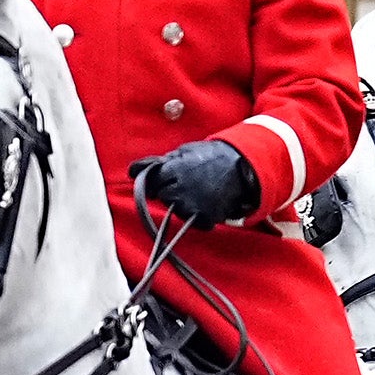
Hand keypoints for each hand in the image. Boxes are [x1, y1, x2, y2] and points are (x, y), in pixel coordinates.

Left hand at [132, 138, 266, 228]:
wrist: (242, 167)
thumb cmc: (211, 157)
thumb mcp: (183, 151)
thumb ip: (157, 162)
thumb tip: (132, 170)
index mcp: (172, 170)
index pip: (151, 183)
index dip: (158, 182)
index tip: (167, 179)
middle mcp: (178, 189)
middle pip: (163, 197)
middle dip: (170, 191)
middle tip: (188, 183)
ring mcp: (191, 205)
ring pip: (177, 210)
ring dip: (184, 204)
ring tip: (200, 192)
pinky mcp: (203, 218)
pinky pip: (194, 223)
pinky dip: (200, 216)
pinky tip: (208, 202)